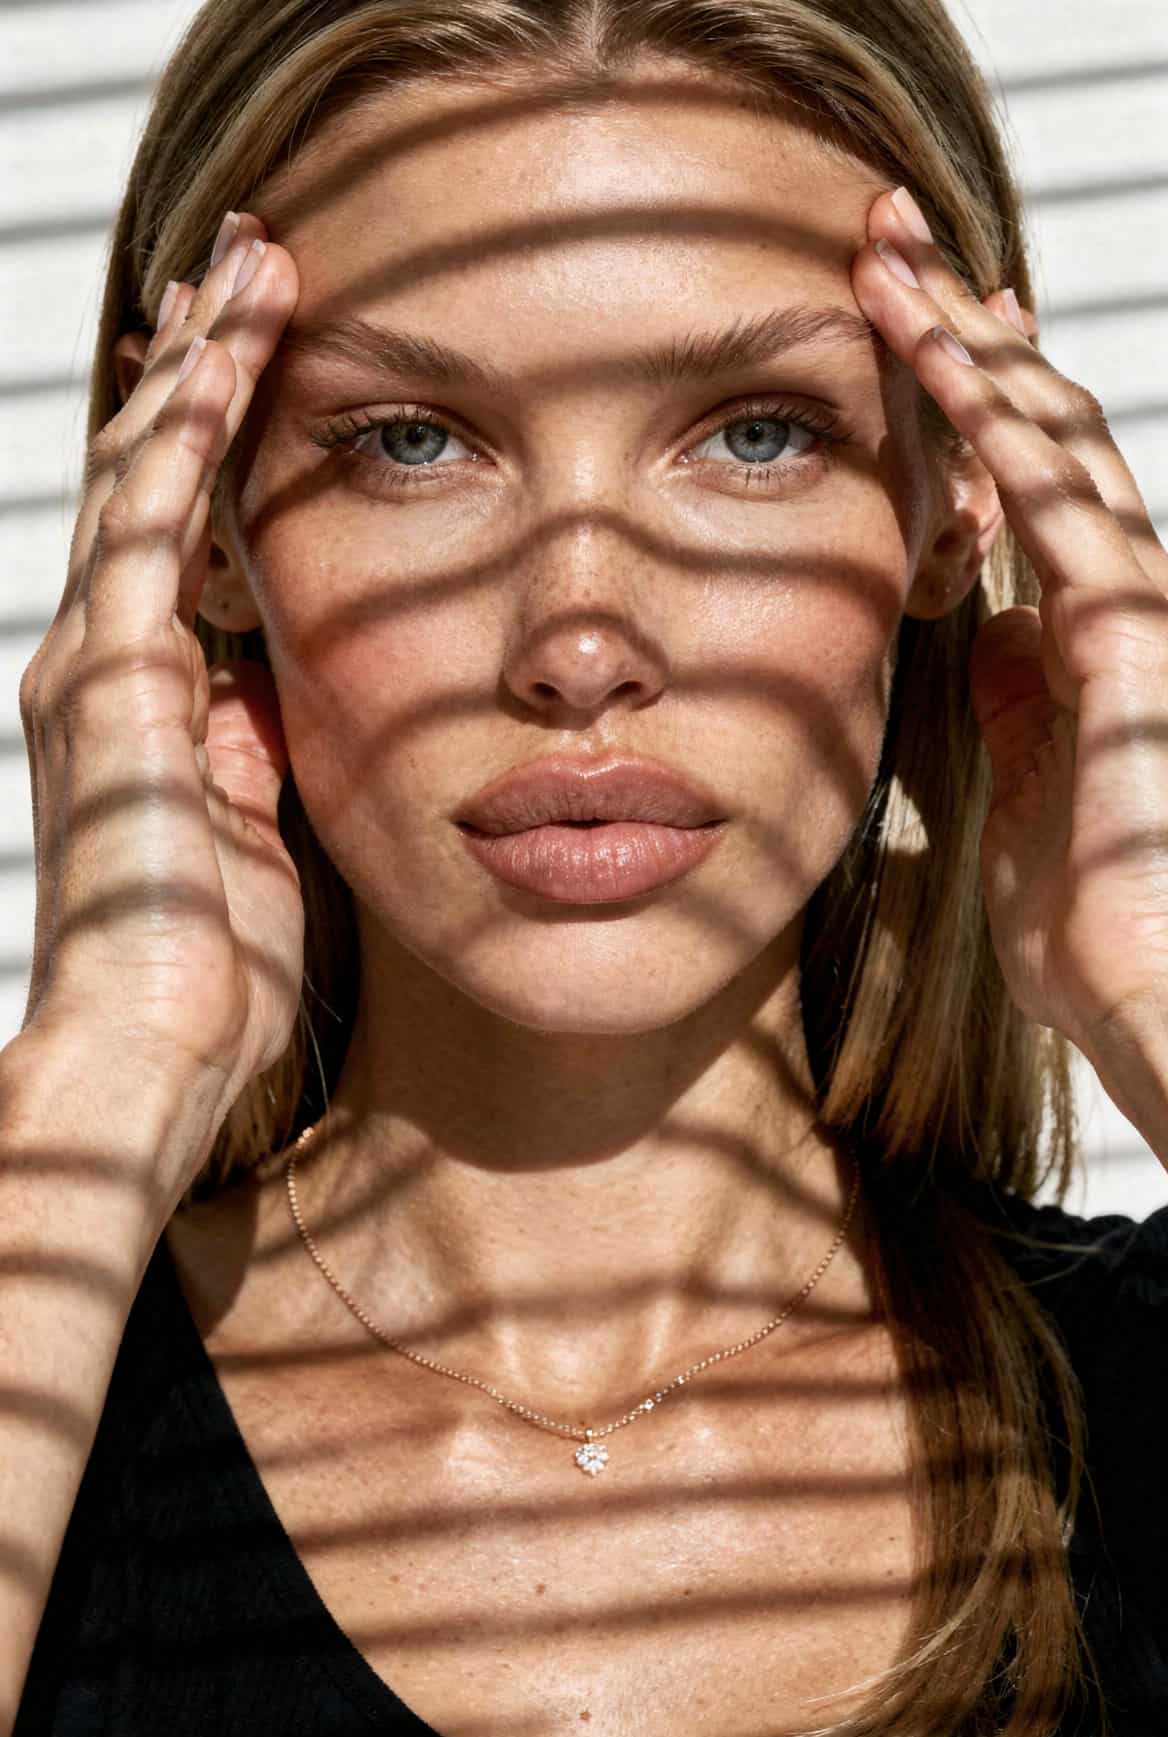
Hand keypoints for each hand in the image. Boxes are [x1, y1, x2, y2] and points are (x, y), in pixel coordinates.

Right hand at [17, 214, 304, 1138]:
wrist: (155, 1052)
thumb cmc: (217, 979)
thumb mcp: (260, 844)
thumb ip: (265, 755)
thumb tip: (289, 691)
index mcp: (145, 710)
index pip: (180, 544)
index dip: (215, 454)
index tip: (263, 374)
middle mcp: (104, 668)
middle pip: (151, 485)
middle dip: (199, 376)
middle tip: (249, 272)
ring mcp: (96, 665)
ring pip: (146, 474)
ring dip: (200, 364)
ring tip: (250, 263)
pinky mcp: (111, 676)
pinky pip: (152, 518)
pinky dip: (193, 425)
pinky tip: (231, 344)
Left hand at [853, 188, 1167, 1088]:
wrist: (1162, 1006)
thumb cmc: (1102, 936)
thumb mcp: (1026, 809)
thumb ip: (1015, 719)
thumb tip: (994, 639)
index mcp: (1095, 642)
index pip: (1033, 491)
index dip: (974, 404)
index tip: (913, 335)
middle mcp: (1127, 600)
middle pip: (1042, 433)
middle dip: (964, 332)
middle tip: (884, 243)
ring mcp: (1138, 607)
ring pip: (1049, 435)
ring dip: (961, 339)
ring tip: (884, 253)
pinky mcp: (1131, 631)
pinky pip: (1054, 498)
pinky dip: (988, 417)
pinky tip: (929, 347)